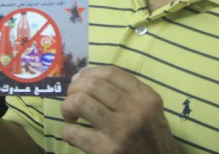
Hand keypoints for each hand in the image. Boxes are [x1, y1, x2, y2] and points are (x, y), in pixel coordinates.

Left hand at [60, 66, 179, 153]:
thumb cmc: (151, 138)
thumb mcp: (150, 109)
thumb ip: (128, 92)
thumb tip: (87, 79)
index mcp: (145, 96)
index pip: (110, 72)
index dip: (89, 73)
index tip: (80, 80)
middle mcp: (134, 110)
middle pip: (92, 84)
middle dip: (74, 89)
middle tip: (72, 100)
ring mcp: (120, 130)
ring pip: (80, 102)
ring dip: (67, 106)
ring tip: (70, 116)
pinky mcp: (107, 150)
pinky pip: (75, 132)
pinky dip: (67, 132)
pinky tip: (73, 135)